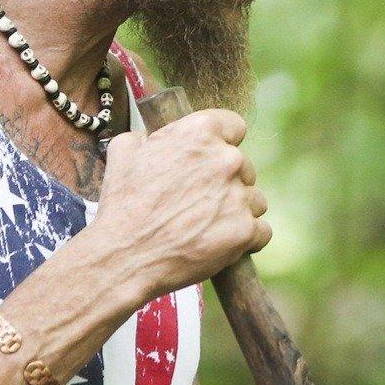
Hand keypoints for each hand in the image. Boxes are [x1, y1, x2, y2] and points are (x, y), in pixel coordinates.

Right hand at [91, 109, 269, 297]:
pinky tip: (221, 242)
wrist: (124, 257)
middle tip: (198, 201)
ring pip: (254, 199)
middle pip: (244, 167)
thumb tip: (150, 138)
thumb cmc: (123, 207)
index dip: (222, 143)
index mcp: (200, 133)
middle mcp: (226, 160)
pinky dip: (246, 238)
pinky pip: (261, 231)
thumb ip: (145, 137)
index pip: (234, 126)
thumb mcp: (123, 153)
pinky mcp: (246, 231)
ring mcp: (239, 196)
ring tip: (206, 225)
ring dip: (237, 210)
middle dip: (226, 182)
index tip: (211, 160)